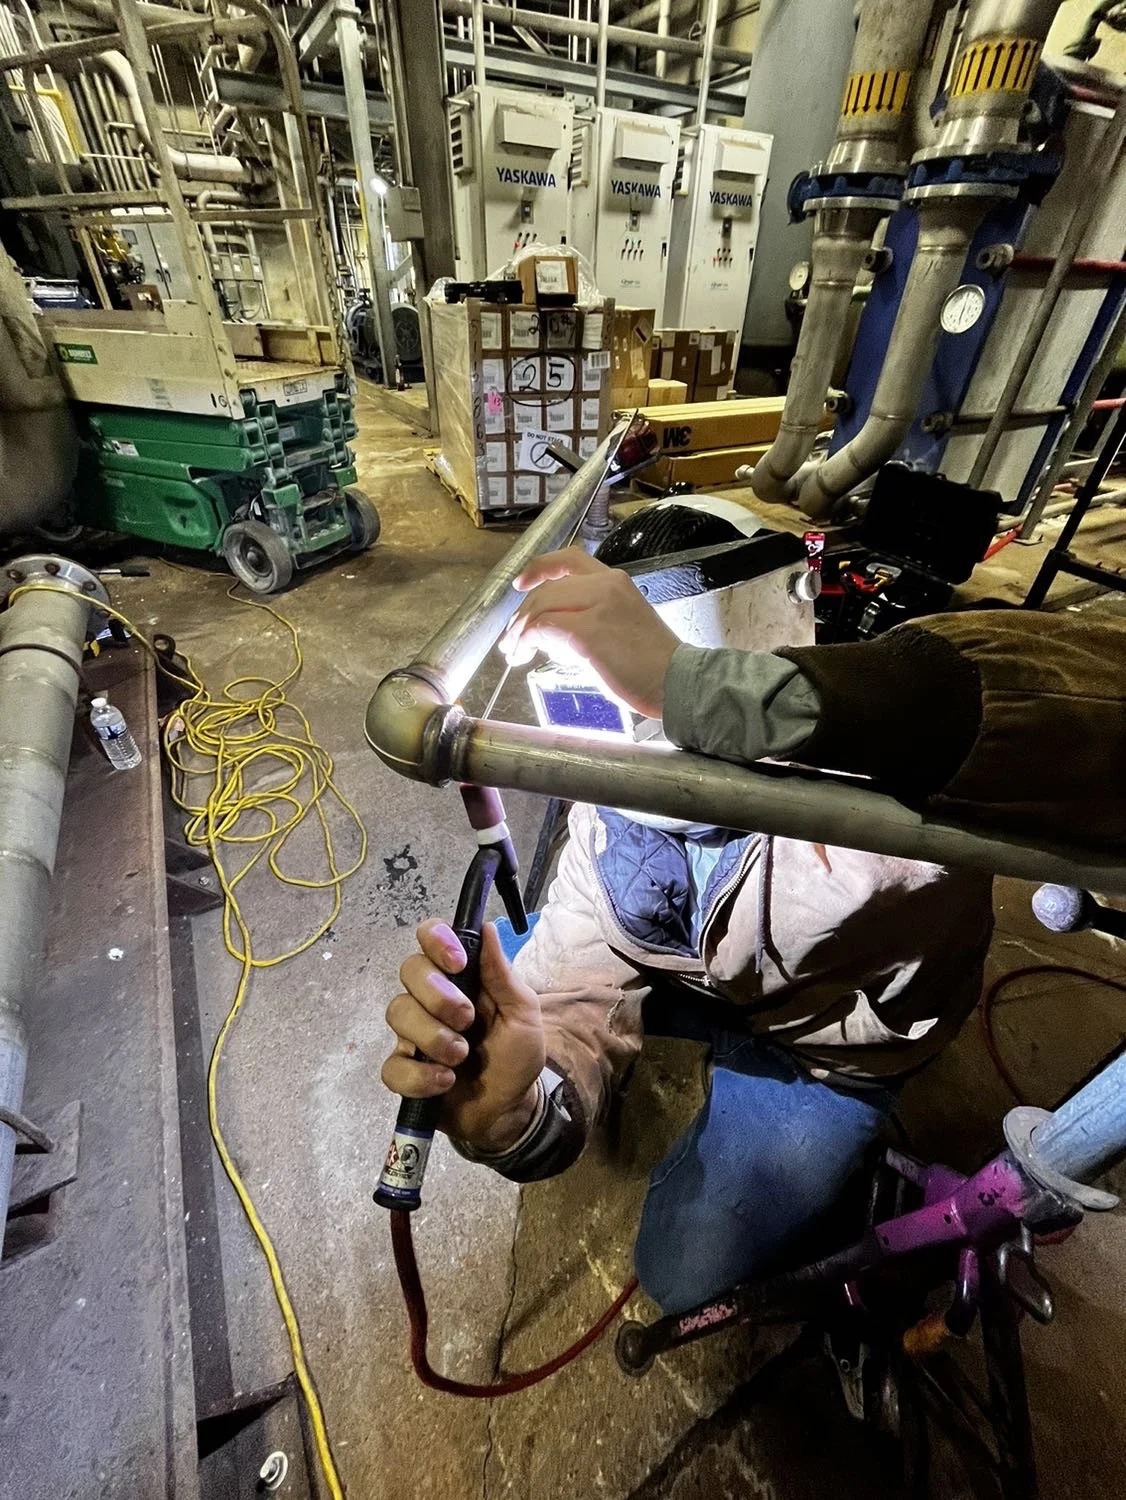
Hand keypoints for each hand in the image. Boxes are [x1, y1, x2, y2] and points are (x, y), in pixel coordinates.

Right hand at [382, 918, 545, 1152]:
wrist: (509, 1111)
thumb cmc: (516, 1057)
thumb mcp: (523, 1014)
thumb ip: (502, 974)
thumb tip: (488, 927)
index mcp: (461, 978)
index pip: (431, 938)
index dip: (436, 941)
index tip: (458, 963)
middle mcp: (431, 999)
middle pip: (409, 970)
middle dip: (437, 994)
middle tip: (466, 1020)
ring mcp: (414, 1034)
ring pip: (398, 1013)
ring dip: (433, 1037)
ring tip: (461, 1057)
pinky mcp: (405, 1071)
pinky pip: (393, 1065)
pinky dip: (420, 1075)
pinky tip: (445, 1081)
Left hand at [500, 548, 679, 718]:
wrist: (678, 682)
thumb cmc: (652, 665)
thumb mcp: (622, 626)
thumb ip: (590, 619)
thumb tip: (552, 634)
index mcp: (616, 581)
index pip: (570, 560)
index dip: (539, 568)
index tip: (521, 584)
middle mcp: (607, 585)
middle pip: (546, 588)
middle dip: (521, 614)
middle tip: (512, 638)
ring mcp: (598, 606)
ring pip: (541, 606)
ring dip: (520, 630)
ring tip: (515, 651)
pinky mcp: (590, 632)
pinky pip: (544, 628)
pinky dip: (526, 641)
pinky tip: (524, 655)